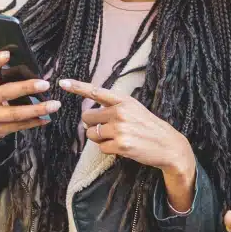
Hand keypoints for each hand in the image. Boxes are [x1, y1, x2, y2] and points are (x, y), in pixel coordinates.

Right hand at [0, 51, 60, 140]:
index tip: (8, 54)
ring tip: (54, 105)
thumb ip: (7, 75)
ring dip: (36, 110)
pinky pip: (17, 126)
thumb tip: (35, 72)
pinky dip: (33, 122)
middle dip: (26, 88)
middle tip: (46, 85)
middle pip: (4, 93)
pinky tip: (46, 118)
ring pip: (14, 113)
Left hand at [59, 78, 196, 209]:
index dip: (77, 87)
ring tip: (117, 138)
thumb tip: (88, 115)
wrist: (168, 145)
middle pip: (88, 117)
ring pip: (92, 134)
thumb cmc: (148, 127)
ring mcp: (120, 128)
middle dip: (93, 125)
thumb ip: (113, 106)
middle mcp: (120, 112)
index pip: (96, 91)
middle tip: (108, 130)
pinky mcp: (121, 144)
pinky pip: (101, 147)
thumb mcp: (134, 108)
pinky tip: (122, 147)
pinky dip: (108, 149)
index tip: (62, 82)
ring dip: (100, 139)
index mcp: (124, 100)